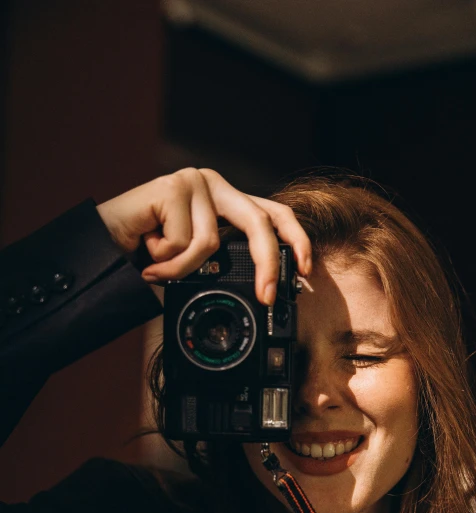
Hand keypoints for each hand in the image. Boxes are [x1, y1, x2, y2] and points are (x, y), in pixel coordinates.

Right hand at [96, 168, 311, 304]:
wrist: (101, 248)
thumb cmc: (148, 255)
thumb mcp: (196, 260)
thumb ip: (224, 261)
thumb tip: (266, 285)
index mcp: (226, 202)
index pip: (273, 213)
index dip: (295, 240)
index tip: (306, 271)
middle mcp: (214, 186)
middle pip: (259, 222)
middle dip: (267, 264)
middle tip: (266, 297)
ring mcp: (194, 183)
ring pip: (211, 244)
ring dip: (180, 270)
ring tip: (156, 267)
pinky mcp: (172, 188)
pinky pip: (184, 245)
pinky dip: (165, 264)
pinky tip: (147, 254)